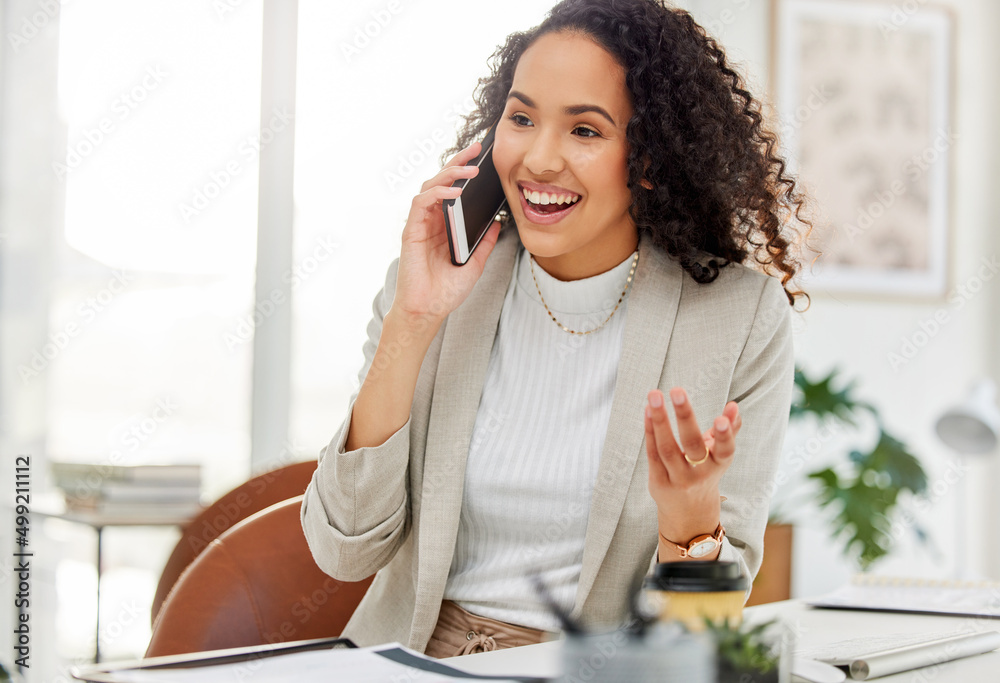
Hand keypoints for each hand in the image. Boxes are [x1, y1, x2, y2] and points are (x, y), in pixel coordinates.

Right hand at [392, 141, 502, 324]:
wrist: (429, 311)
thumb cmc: (447, 290)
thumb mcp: (476, 264)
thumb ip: (485, 243)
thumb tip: (499, 222)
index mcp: (445, 225)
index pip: (454, 190)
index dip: (466, 172)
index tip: (484, 158)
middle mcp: (432, 220)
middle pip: (442, 181)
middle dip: (458, 161)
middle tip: (477, 147)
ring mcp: (420, 224)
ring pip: (430, 186)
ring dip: (450, 174)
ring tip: (470, 169)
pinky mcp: (411, 230)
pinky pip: (421, 202)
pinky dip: (437, 193)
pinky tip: (454, 193)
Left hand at [644, 388, 741, 547]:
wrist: (689, 515)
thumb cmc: (705, 474)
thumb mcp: (719, 456)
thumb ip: (728, 431)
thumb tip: (734, 406)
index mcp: (719, 465)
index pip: (724, 450)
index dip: (724, 435)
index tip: (722, 417)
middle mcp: (699, 474)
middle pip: (691, 445)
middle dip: (685, 416)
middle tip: (678, 390)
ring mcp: (677, 479)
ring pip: (667, 447)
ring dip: (660, 419)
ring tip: (655, 394)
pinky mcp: (659, 481)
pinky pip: (653, 453)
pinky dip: (650, 430)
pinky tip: (647, 411)